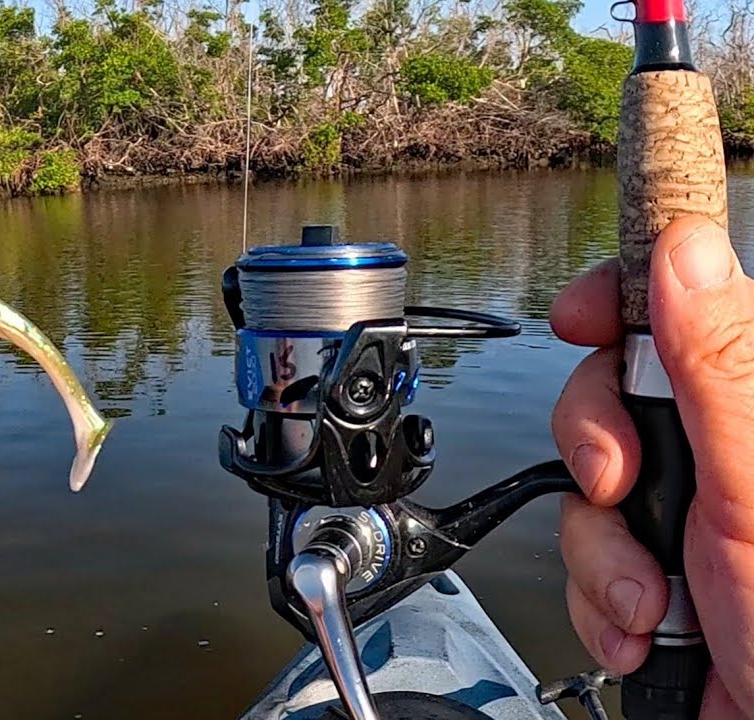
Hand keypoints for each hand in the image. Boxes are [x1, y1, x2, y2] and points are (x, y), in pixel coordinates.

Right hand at [551, 215, 753, 715]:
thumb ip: (722, 369)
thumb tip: (684, 251)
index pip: (681, 303)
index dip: (621, 297)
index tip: (583, 317)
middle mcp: (726, 452)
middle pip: (609, 390)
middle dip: (596, 446)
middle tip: (623, 487)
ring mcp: (686, 514)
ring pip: (585, 482)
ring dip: (602, 552)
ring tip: (652, 598)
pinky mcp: (649, 569)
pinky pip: (582, 552)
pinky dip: (599, 597)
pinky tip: (646, 627)